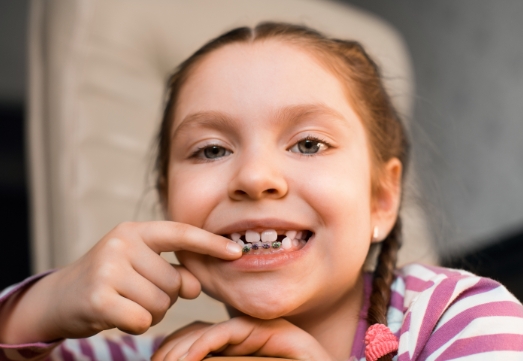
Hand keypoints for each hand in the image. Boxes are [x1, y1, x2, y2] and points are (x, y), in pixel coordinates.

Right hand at [0, 221, 241, 343]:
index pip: (181, 234)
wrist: (61, 298)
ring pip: (161, 304)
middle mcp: (121, 243)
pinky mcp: (97, 296)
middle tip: (137, 293)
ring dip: (150, 312)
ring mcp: (107, 268)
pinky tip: (117, 315)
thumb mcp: (143, 268)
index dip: (211, 244)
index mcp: (136, 231)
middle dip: (165, 296)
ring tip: (127, 302)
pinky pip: (143, 320)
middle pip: (174, 282)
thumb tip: (195, 287)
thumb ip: (174, 272)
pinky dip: (136, 325)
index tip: (238, 252)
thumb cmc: (112, 280)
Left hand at [152, 316, 332, 360]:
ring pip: (208, 331)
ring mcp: (254, 331)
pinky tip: (192, 359)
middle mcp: (240, 336)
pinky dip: (206, 344)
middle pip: (194, 332)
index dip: (170, 349)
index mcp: (231, 348)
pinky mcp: (268, 331)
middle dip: (171, 348)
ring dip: (184, 348)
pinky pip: (229, 331)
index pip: (191, 339)